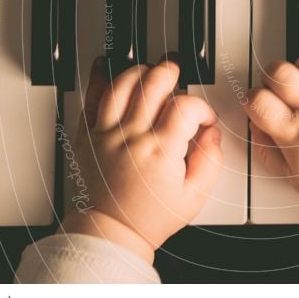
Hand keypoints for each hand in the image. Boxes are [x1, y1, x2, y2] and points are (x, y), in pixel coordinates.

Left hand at [62, 58, 222, 262]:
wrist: (111, 232)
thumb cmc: (150, 217)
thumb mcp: (195, 196)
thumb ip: (211, 160)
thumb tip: (211, 132)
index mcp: (160, 151)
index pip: (186, 107)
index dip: (202, 108)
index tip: (203, 119)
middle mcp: (131, 137)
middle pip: (153, 83)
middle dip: (171, 72)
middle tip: (177, 76)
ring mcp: (106, 134)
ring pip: (122, 84)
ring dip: (140, 71)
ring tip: (150, 73)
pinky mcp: (87, 136)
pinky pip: (90, 99)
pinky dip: (98, 78)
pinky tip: (106, 65)